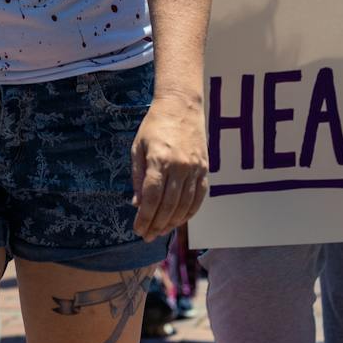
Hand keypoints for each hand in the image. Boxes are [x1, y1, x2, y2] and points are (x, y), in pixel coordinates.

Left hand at [130, 90, 207, 239]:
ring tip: (161, 231)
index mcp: (159, 160)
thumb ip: (139, 177)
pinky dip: (190, 212)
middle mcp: (179, 166)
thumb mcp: (138, 148)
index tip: (138, 229)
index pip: (152, 198)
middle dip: (156, 224)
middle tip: (147, 235)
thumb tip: (138, 205)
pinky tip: (180, 221)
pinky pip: (199, 197)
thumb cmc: (154, 126)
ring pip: (185, 205)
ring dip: (172, 222)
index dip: (145, 217)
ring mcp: (195, 168)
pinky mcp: (205, 169)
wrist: (181, 106)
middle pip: (168, 205)